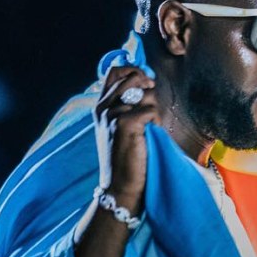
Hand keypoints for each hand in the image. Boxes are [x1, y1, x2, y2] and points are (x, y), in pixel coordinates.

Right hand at [96, 66, 158, 213]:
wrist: (120, 185)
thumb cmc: (126, 157)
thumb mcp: (121, 127)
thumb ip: (128, 105)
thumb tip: (148, 81)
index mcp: (101, 105)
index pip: (115, 71)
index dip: (133, 70)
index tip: (145, 83)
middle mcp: (103, 107)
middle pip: (133, 76)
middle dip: (148, 87)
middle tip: (151, 107)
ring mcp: (112, 114)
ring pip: (146, 94)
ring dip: (154, 110)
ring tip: (149, 129)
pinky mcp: (125, 124)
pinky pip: (151, 110)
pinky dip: (156, 123)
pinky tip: (149, 137)